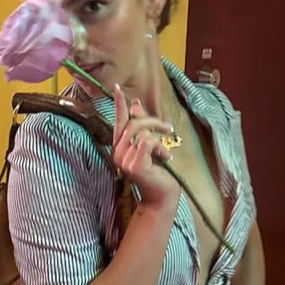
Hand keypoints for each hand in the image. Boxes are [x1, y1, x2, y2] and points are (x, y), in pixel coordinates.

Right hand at [112, 86, 179, 208]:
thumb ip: (143, 127)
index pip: (118, 121)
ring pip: (141, 132)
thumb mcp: (151, 145)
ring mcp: (123, 160)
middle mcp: (117, 152)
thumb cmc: (158, 172)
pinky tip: (165, 157)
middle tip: (168, 129)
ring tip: (167, 148)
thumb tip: (136, 105)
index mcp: (119, 146)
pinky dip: (159, 146)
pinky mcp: (134, 165)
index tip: (118, 87)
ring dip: (159, 135)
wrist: (162, 196)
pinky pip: (147, 142)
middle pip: (133, 123)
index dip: (118, 104)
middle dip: (153, 121)